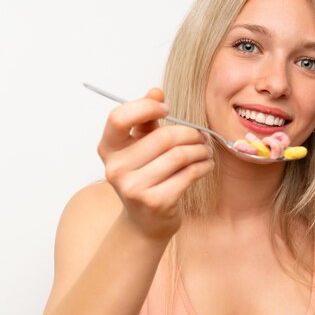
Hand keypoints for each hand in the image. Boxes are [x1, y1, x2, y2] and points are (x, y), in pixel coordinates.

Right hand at [97, 88, 213, 240]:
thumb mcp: (139, 147)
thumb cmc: (145, 177)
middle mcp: (116, 168)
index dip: (145, 108)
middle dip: (189, 133)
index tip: (166, 109)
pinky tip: (206, 164)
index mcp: (108, 149)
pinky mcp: (156, 202)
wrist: (145, 222)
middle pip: (163, 137)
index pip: (119, 118)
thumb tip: (156, 92)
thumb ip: (145, 120)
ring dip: (200, 149)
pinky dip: (203, 166)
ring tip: (205, 149)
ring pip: (179, 155)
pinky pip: (189, 174)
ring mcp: (134, 188)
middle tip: (201, 135)